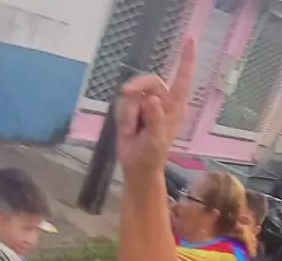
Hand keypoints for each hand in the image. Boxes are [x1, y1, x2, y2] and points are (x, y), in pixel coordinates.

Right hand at [116, 39, 194, 174]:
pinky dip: (123, 117)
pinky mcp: (131, 110)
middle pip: (150, 81)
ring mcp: (145, 104)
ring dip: (129, 113)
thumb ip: (154, 120)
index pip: (182, 79)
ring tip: (133, 131)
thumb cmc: (151, 156)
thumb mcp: (155, 140)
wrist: (136, 167)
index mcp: (175, 106)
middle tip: (126, 92)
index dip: (186, 60)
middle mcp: (161, 101)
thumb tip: (151, 100)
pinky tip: (128, 130)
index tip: (189, 41)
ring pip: (134, 93)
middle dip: (138, 86)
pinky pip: (123, 104)